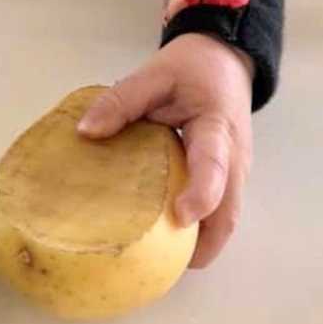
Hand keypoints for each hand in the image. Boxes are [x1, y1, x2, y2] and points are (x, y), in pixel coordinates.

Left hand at [77, 34, 254, 267]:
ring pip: (226, 220)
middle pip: (228, 213)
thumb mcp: (154, 74)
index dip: (201, 193)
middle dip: (201, 243)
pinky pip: (219, 214)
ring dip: (200, 243)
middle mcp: (235, 159)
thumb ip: (122, 100)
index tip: (180, 217)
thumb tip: (86, 132)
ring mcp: (236, 173)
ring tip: (157, 263)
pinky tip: (166, 241)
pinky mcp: (229, 179)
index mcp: (217, 128)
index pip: (214, 166)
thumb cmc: (191, 68)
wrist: (225, 59)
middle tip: (160, 265)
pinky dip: (200, 233)